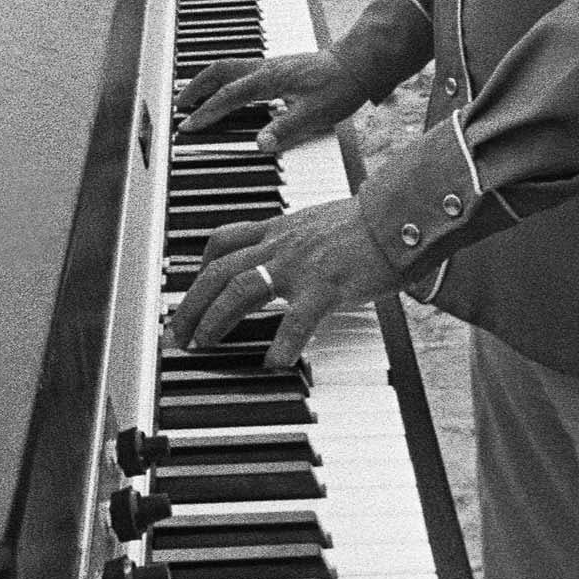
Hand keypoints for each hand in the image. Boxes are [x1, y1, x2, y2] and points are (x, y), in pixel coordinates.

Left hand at [168, 193, 405, 370]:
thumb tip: (289, 258)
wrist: (401, 212)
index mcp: (280, 229)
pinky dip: (281, 345)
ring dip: (215, 318)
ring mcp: (301, 264)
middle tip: (177, 332)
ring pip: (241, 287)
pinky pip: (296, 320)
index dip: (199, 268)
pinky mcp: (326, 285)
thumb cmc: (369, 222)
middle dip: (191, 302)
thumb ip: (299, 240)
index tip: (190, 290)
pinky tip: (273, 365)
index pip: (223, 241)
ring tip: (204, 344)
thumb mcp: (320, 223)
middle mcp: (282, 243)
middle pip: (219, 268)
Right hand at [175, 42, 352, 152]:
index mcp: (270, 79)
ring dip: (207, 80)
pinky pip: (241, 69)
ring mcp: (271, 65)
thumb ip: (286, 129)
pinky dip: (224, 79)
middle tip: (179, 105)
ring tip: (193, 96)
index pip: (229, 96)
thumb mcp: (315, 114)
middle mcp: (266, 68)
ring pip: (229, 67)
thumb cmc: (339, 86)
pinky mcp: (278, 67)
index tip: (189, 125)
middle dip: (195, 88)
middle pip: (219, 71)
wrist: (357, 64)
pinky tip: (226, 90)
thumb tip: (260, 144)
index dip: (208, 112)